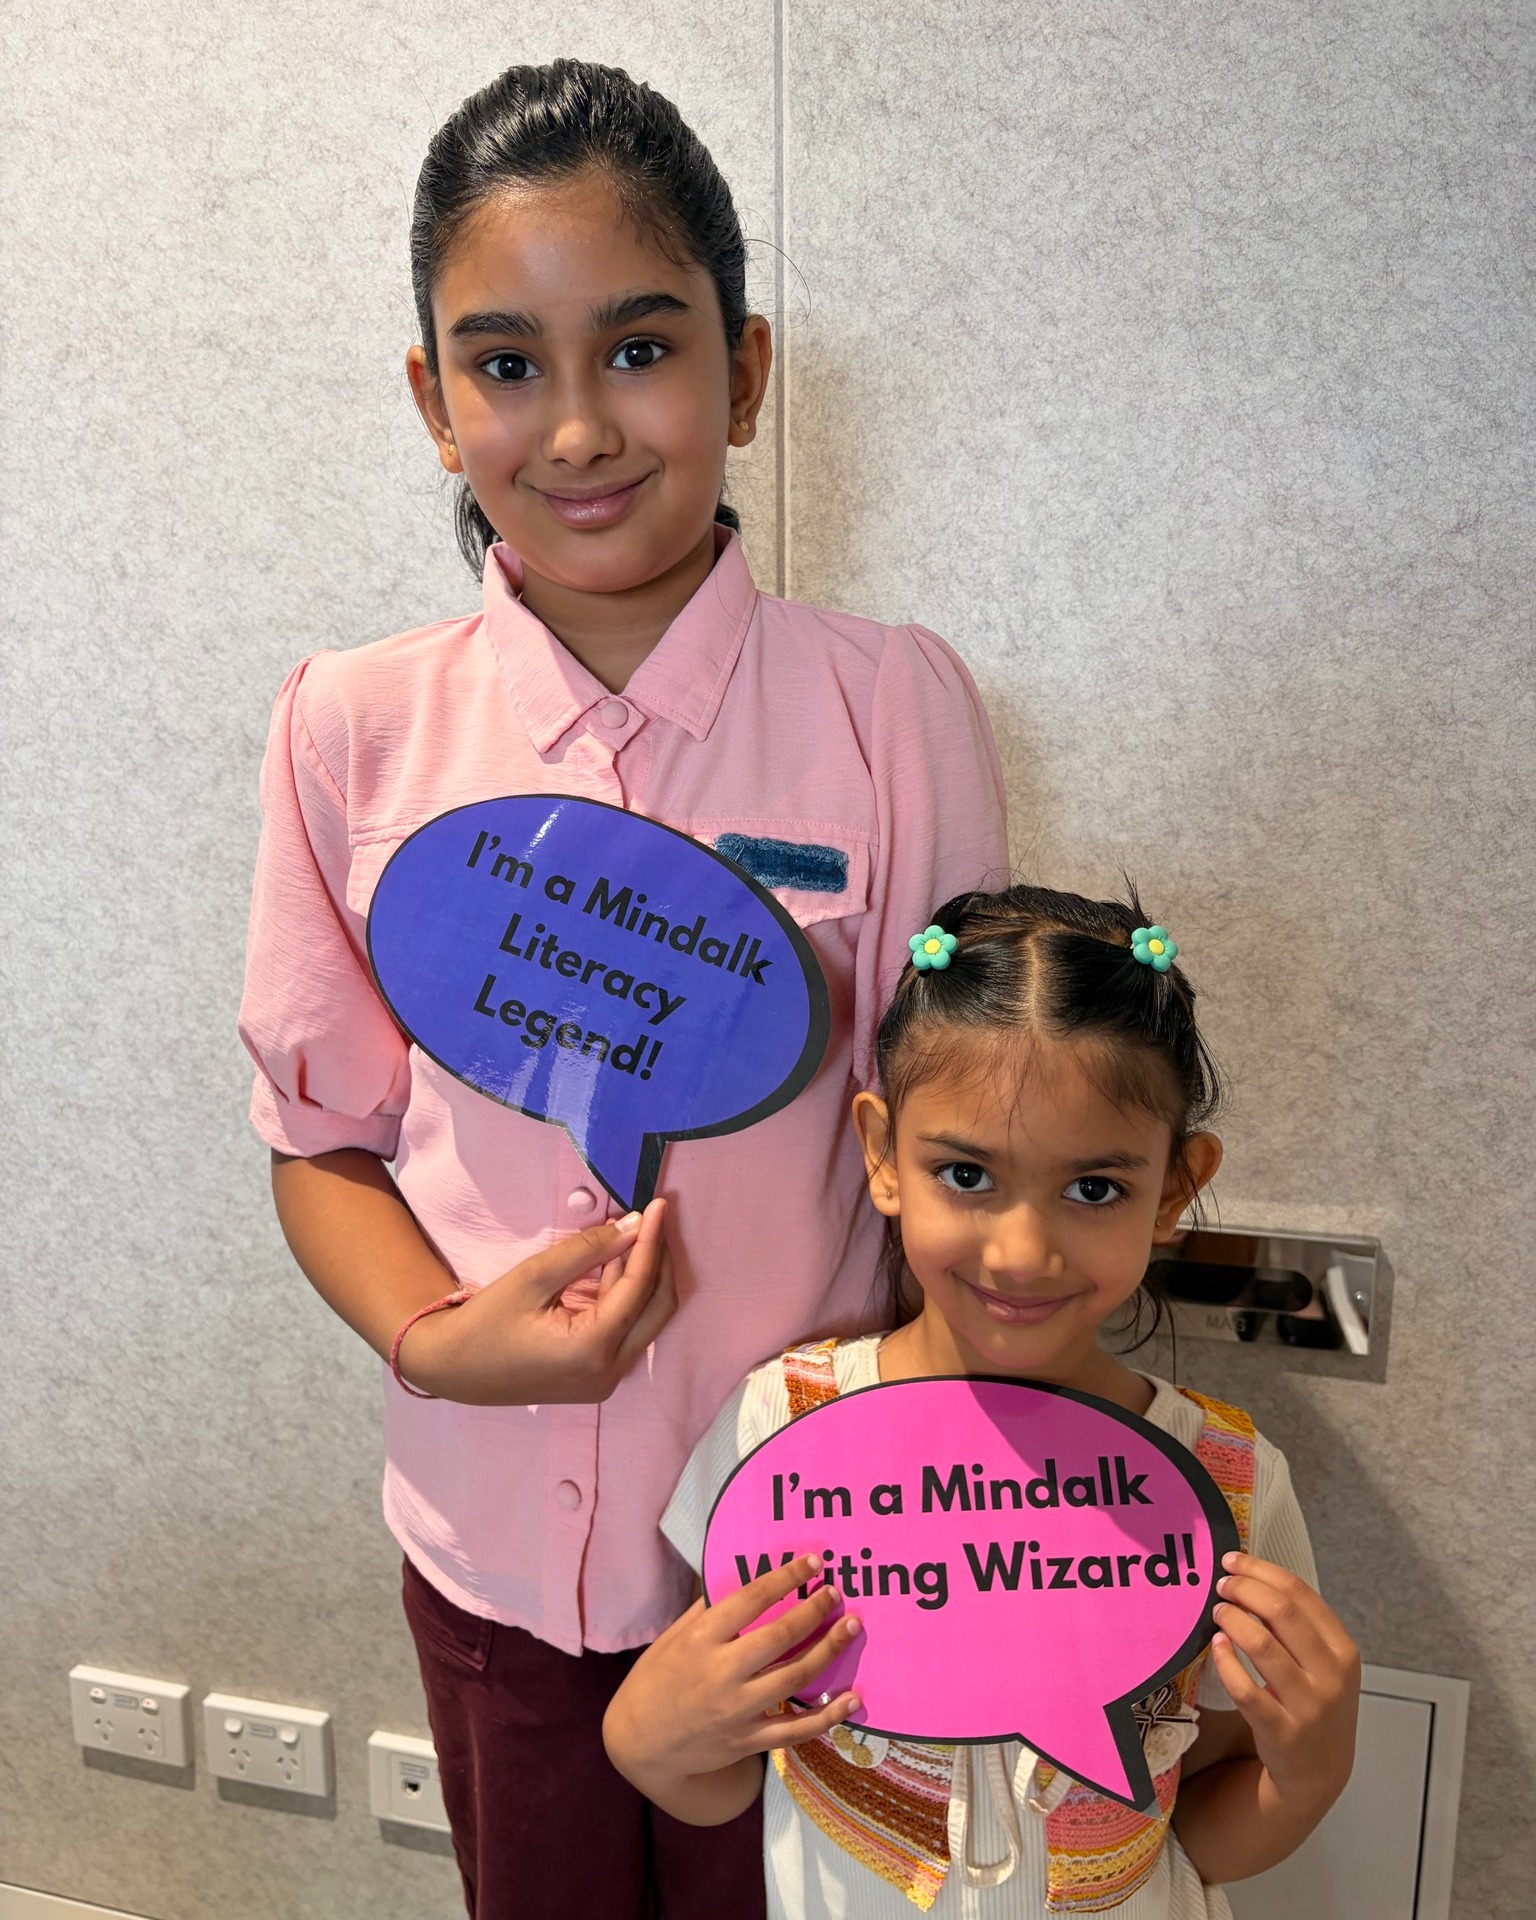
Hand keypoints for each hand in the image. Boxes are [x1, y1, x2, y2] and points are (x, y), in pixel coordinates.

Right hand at [396, 1199, 676, 1403]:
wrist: (451, 1368)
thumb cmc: (485, 1322)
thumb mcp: (533, 1276)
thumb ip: (587, 1250)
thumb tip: (633, 1225)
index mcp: (593, 1350)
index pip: (639, 1287)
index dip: (651, 1242)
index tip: (659, 1205)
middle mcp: (609, 1372)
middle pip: (658, 1308)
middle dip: (659, 1260)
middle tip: (655, 1219)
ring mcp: (605, 1380)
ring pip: (646, 1320)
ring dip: (643, 1277)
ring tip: (634, 1234)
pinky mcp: (597, 1378)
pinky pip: (626, 1331)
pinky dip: (625, 1297)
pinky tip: (615, 1265)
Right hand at [603, 1555, 863, 1804]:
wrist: (641, 1743)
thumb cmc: (657, 1678)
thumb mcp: (674, 1636)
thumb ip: (709, 1608)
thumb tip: (747, 1576)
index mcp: (701, 1640)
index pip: (751, 1600)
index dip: (786, 1578)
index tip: (813, 1562)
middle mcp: (721, 1673)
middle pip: (780, 1637)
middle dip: (814, 1611)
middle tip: (837, 1593)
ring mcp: (738, 1711)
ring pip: (795, 1679)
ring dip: (829, 1651)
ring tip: (851, 1627)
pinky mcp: (749, 1741)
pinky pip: (796, 1730)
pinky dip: (829, 1715)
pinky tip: (854, 1698)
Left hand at [1210, 1552, 1360, 1812]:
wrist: (1320, 1769)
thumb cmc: (1316, 1702)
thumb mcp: (1324, 1663)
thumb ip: (1297, 1626)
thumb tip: (1250, 1578)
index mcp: (1343, 1650)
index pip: (1300, 1593)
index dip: (1261, 1570)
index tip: (1233, 1562)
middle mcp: (1331, 1676)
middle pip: (1281, 1612)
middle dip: (1243, 1589)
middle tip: (1221, 1585)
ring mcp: (1309, 1706)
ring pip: (1262, 1645)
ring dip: (1232, 1620)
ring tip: (1218, 1613)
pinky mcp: (1282, 1731)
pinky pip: (1245, 1689)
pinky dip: (1225, 1661)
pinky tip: (1216, 1646)